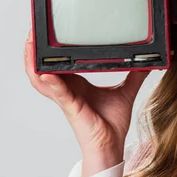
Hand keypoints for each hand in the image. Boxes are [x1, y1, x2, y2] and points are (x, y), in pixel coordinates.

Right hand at [23, 29, 149, 176]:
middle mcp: (67, 89)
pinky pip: (58, 93)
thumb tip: (146, 61)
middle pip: (41, 68)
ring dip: (33, 62)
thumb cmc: (112, 123)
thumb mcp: (125, 91)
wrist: (112, 146)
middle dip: (33, 50)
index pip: (57, 62)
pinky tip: (47, 73)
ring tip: (30, 44)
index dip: (49, 48)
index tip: (47, 31)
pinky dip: (51, 82)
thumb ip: (135, 75)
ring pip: (41, 79)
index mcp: (76, 84)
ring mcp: (66, 98)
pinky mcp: (71, 108)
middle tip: (31, 31)